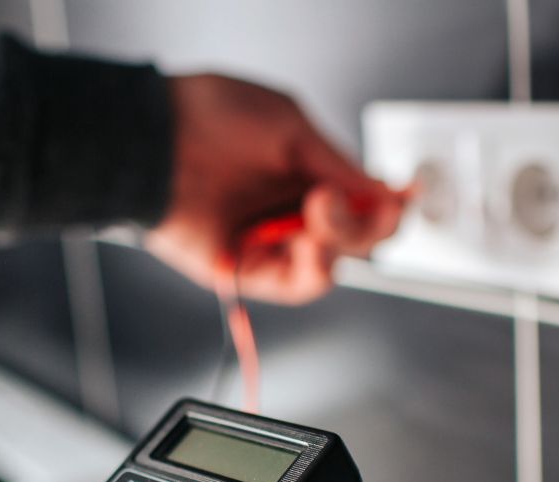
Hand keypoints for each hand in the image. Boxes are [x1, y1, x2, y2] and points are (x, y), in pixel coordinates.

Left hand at [147, 74, 409, 304]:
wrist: (156, 139)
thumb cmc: (210, 119)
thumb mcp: (291, 130)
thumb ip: (340, 166)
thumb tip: (386, 193)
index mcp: (308, 176)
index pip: (364, 205)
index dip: (389, 206)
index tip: (402, 197)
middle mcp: (292, 213)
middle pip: (356, 240)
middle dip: (362, 222)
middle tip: (336, 197)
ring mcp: (271, 243)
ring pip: (332, 266)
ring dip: (339, 242)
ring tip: (317, 212)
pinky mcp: (248, 270)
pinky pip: (298, 286)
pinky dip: (315, 269)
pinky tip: (312, 243)